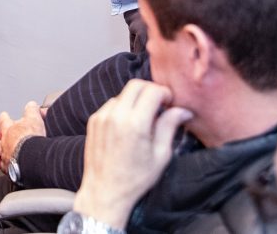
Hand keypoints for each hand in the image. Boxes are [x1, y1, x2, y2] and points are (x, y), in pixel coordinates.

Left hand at [0, 101, 46, 171]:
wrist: (33, 157)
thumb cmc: (32, 138)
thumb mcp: (34, 118)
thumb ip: (32, 110)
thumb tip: (32, 105)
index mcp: (9, 128)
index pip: (3, 119)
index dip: (4, 118)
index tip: (4, 116)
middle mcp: (4, 142)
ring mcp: (5, 155)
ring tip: (0, 152)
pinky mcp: (8, 168)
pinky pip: (2, 166)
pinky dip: (2, 165)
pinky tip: (5, 165)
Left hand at [73, 79, 193, 228]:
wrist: (104, 191)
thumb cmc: (135, 178)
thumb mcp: (160, 155)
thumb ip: (169, 127)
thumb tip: (182, 110)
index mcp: (135, 124)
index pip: (152, 90)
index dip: (165, 93)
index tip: (170, 103)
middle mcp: (116, 116)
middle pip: (135, 85)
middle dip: (150, 90)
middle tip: (159, 105)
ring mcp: (101, 116)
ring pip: (123, 94)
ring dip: (135, 100)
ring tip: (144, 118)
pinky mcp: (93, 120)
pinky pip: (111, 104)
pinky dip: (122, 108)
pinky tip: (128, 125)